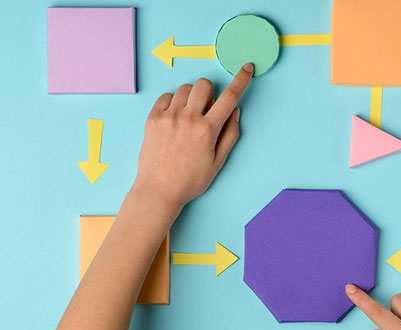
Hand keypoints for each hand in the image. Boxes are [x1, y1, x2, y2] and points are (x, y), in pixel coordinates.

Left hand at [132, 63, 253, 211]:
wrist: (159, 190)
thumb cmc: (191, 180)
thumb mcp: (218, 161)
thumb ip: (230, 134)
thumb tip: (235, 111)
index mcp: (208, 130)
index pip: (229, 98)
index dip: (241, 80)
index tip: (246, 68)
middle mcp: (188, 119)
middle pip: (204, 85)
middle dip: (209, 93)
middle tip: (205, 111)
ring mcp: (168, 117)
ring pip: (185, 88)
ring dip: (191, 97)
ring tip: (188, 117)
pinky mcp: (152, 118)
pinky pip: (166, 96)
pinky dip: (173, 103)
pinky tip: (174, 119)